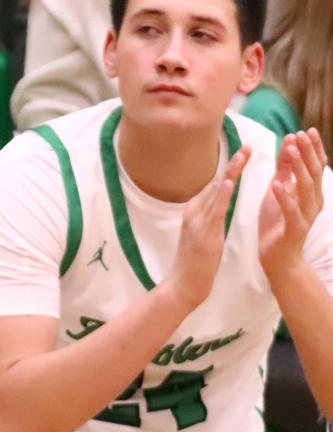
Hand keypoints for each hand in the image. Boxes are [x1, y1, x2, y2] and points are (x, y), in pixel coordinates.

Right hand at [164, 147, 249, 310]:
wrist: (184, 284)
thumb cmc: (196, 262)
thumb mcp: (202, 233)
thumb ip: (210, 216)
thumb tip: (220, 202)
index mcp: (194, 210)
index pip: (215, 183)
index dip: (229, 167)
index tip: (243, 152)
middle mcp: (194, 211)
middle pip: (216, 182)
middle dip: (233, 164)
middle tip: (247, 147)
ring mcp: (198, 222)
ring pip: (216, 192)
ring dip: (230, 173)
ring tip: (243, 157)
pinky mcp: (204, 234)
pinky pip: (214, 212)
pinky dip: (221, 195)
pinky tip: (228, 183)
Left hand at [260, 130, 326, 278]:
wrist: (278, 256)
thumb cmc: (278, 220)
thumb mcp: (280, 188)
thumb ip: (285, 169)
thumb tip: (289, 142)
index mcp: (311, 193)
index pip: (315, 167)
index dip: (312, 149)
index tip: (307, 130)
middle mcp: (313, 202)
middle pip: (313, 174)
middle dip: (307, 153)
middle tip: (300, 135)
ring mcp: (305, 216)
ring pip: (305, 189)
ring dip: (298, 168)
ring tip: (289, 149)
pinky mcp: (294, 229)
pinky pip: (291, 211)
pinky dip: (284, 196)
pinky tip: (276, 184)